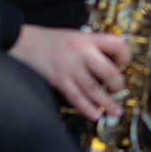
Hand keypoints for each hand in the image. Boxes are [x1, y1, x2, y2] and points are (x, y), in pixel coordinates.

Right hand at [8, 25, 131, 120]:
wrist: (25, 42)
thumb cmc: (53, 42)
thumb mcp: (77, 37)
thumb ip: (94, 48)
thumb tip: (113, 65)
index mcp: (89, 39)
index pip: (117, 44)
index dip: (125, 57)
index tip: (123, 66)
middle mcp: (81, 52)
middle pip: (109, 71)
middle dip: (118, 86)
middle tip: (120, 92)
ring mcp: (70, 66)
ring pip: (94, 88)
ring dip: (107, 103)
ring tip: (115, 111)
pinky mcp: (58, 79)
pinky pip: (76, 97)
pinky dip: (87, 108)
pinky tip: (95, 114)